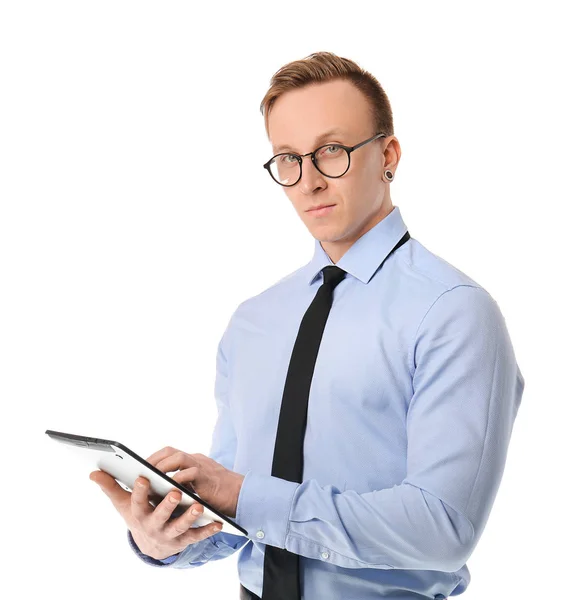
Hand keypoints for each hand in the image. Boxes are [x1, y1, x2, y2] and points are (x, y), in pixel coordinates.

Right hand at [89, 468, 222, 560]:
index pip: (137, 503)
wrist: (151, 543)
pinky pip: (197, 536)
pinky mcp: (185, 540)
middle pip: (160, 517)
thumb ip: (111, 487)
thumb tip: (93, 472)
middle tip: (175, 492)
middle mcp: (154, 526)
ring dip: (189, 518)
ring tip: (199, 506)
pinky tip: (219, 523)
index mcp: (139, 515)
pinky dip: (208, 530)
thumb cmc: (139, 514)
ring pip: (180, 528)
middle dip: (167, 506)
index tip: (142, 477)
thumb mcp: (124, 504)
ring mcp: (170, 534)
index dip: (139, 492)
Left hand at [146, 447, 244, 518]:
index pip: (169, 453)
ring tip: (150, 478)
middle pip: (170, 452)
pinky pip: (190, 474)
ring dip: (162, 467)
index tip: (139, 467)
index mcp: (192, 461)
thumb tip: (158, 489)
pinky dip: (177, 479)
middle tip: (140, 472)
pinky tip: (168, 489)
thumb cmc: (218, 494)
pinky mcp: (208, 477)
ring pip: (179, 458)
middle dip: (153, 461)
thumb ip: (183, 482)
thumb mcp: (198, 485)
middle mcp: (196, 460)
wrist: (242, 495)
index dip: (154, 459)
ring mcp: (203, 467)